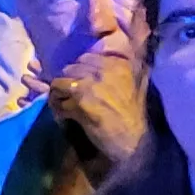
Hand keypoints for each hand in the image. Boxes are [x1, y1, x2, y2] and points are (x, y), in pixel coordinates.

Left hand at [52, 39, 151, 159]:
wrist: (134, 143)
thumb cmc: (134, 117)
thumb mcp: (136, 85)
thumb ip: (125, 68)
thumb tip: (118, 52)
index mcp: (117, 64)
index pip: (85, 58)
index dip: (79, 72)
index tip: (80, 85)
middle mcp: (104, 70)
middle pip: (69, 69)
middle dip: (67, 84)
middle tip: (70, 98)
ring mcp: (91, 85)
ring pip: (59, 84)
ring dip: (59, 96)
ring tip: (65, 107)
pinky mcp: (80, 103)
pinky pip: (58, 102)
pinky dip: (59, 110)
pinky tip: (66, 117)